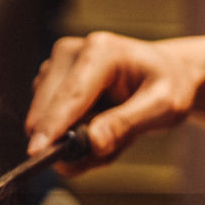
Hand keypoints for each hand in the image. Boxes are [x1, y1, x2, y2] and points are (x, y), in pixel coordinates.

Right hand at [26, 32, 204, 170]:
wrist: (165, 73)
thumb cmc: (168, 85)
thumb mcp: (164, 106)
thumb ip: (127, 123)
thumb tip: (92, 142)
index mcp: (100, 51)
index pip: (70, 97)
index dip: (52, 127)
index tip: (36, 153)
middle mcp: (70, 52)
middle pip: (47, 110)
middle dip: (71, 142)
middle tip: (110, 150)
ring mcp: (55, 66)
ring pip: (45, 121)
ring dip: (74, 142)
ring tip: (113, 134)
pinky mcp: (49, 81)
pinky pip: (48, 122)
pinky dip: (71, 136)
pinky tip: (98, 127)